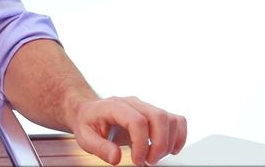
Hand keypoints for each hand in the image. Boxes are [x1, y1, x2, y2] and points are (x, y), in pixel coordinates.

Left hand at [72, 96, 186, 165]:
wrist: (89, 112)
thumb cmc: (88, 123)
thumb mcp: (84, 137)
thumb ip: (99, 147)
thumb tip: (116, 158)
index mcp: (113, 106)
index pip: (137, 120)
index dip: (141, 144)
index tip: (137, 160)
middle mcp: (132, 103)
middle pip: (158, 117)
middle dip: (159, 144)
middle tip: (148, 160)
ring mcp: (145, 107)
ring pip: (170, 119)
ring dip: (169, 143)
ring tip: (154, 156)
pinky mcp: (154, 114)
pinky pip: (177, 120)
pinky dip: (179, 136)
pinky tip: (169, 150)